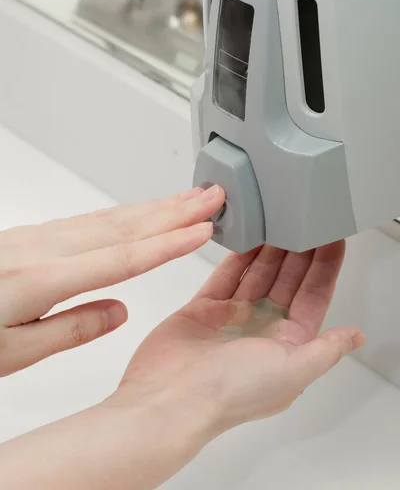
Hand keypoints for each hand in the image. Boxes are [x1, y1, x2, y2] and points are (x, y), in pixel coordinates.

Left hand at [0, 185, 224, 376]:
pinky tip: (136, 214)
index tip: (203, 229)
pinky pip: (89, 220)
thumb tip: (118, 310)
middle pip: (123, 226)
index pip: (123, 258)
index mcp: (43, 280)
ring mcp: (37, 237)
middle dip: (173, 210)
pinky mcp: (31, 236)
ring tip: (187, 199)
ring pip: (108, 217)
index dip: (169, 243)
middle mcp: (44, 249)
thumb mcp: (12, 353)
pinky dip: (122, 214)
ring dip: (153, 207)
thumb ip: (71, 330)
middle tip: (212, 196)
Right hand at [114, 241, 364, 432]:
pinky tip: (247, 236)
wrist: (170, 398)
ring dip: (269, 249)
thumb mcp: (292, 371)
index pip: (313, 297)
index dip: (324, 268)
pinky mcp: (203, 308)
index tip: (332, 239)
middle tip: (304, 218)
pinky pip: (225, 276)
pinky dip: (237, 256)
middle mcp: (261, 328)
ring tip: (279, 218)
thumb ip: (326, 349)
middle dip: (298, 251)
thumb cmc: (232, 391)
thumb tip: (356, 336)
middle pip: (286, 280)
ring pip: (256, 274)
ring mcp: (231, 317)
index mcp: (286, 344)